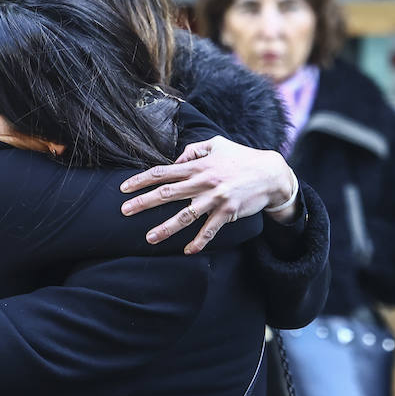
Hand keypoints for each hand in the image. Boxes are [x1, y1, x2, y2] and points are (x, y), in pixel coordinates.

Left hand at [118, 136, 297, 253]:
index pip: (163, 172)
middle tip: (124, 211)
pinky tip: (187, 251)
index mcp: (198, 165)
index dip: (141, 180)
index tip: (124, 188)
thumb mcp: (217, 144)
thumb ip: (194, 150)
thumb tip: (175, 160)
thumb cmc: (241, 158)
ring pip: (185, 215)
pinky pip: (209, 230)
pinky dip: (198, 242)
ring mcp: (215, 198)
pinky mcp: (228, 212)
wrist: (271, 173)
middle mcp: (203, 182)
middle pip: (167, 193)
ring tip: (149, 238)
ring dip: (166, 228)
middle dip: (143, 202)